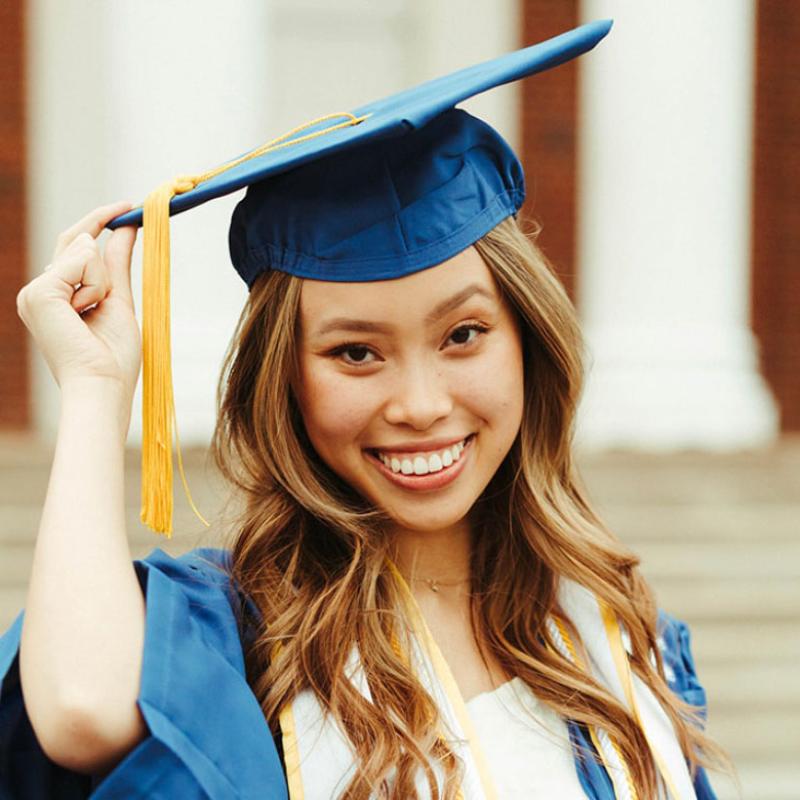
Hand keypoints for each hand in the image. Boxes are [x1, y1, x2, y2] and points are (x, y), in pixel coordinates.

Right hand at [16, 202, 140, 407]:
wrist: (103, 383)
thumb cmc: (113, 356)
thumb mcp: (119, 300)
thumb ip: (117, 264)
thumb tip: (126, 230)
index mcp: (55, 296)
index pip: (73, 246)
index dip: (97, 222)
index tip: (126, 207)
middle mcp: (39, 291)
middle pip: (75, 239)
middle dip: (102, 222)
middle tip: (129, 205)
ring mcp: (34, 292)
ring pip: (84, 248)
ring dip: (105, 279)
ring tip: (97, 313)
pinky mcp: (39, 294)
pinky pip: (81, 261)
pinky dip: (96, 284)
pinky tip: (88, 310)